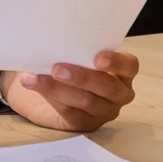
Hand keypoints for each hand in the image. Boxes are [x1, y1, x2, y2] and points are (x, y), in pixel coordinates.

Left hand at [0, 51, 138, 131]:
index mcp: (123, 72)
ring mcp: (104, 111)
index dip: (115, 62)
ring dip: (58, 88)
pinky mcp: (85, 123)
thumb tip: (57, 38)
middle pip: (107, 87)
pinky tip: (34, 85)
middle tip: (57, 68)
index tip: (97, 58)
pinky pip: (70, 112)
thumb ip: (77, 49)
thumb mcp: (78, 54)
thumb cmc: (72, 63)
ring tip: (34, 77)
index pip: (129, 66)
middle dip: (81, 77)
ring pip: (86, 101)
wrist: (53, 88)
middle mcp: (119, 93)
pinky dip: (50, 97)